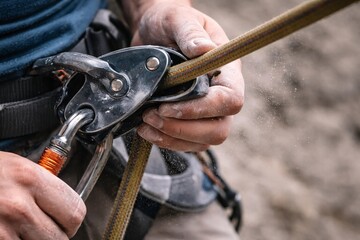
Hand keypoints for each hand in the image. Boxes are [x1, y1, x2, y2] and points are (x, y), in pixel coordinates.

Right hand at [0, 151, 85, 238]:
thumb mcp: (15, 166)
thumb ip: (42, 183)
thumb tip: (62, 199)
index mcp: (30, 178)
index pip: (75, 211)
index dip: (73, 220)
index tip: (67, 222)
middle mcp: (18, 205)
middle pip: (61, 237)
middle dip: (56, 235)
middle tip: (46, 228)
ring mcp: (3, 229)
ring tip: (24, 230)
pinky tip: (9, 234)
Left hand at [131, 2, 244, 151]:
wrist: (154, 33)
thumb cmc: (170, 23)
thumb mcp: (179, 19)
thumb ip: (190, 33)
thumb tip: (202, 49)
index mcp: (226, 72)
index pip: (230, 100)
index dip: (203, 109)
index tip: (169, 107)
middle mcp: (220, 96)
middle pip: (219, 129)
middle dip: (183, 129)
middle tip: (152, 116)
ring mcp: (206, 113)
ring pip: (201, 142)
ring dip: (171, 138)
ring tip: (145, 122)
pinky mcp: (189, 121)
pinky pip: (185, 143)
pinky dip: (165, 141)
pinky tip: (147, 130)